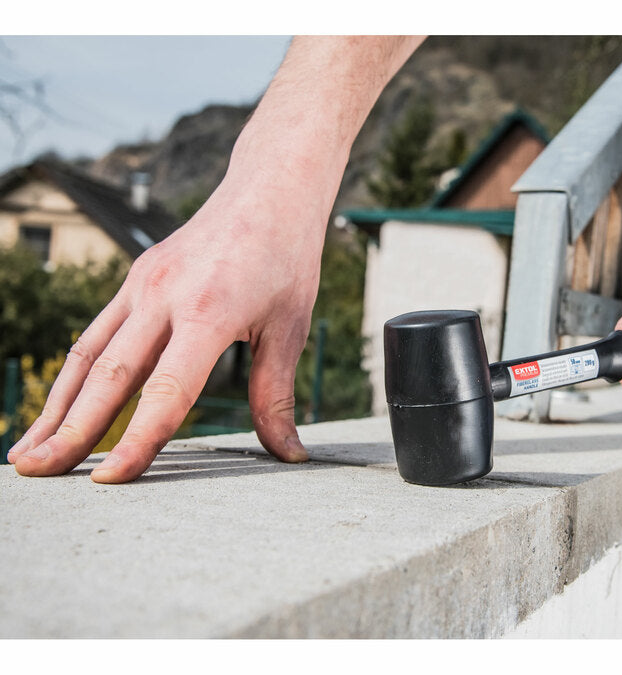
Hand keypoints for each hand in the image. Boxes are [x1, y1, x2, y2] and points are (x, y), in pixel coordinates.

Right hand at [7, 36, 423, 481]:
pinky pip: (98, 332)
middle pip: (109, 376)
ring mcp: (144, 285)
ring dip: (56, 405)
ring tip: (29, 451)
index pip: (166, 392)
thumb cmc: (286, 259)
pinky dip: (76, 373)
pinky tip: (62, 403)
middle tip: (35, 475)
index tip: (108, 482)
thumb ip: (276, 395)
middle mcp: (164, 297)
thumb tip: (289, 453)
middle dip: (70, 431)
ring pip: (89, 354)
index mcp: (209, 312)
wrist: (269, 190)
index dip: (137, 441)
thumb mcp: (290, 328)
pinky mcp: (136, 279)